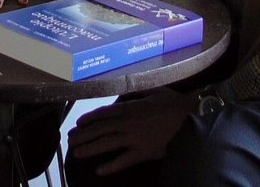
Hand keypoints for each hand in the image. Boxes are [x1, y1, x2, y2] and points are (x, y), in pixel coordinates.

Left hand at [68, 88, 195, 175]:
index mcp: (128, 107)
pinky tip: (99, 171)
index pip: (102, 114)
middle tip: (70, 141)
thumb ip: (134, 90)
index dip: (88, 119)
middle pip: (100, 129)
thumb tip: (124, 88)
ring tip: (77, 153)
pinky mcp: (144, 152)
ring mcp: (135, 138)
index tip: (78, 124)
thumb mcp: (151, 90)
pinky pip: (124, 161)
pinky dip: (111, 166)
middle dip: (83, 135)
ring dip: (90, 148)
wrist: (188, 115)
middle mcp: (127, 123)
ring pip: (107, 144)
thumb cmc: (171, 101)